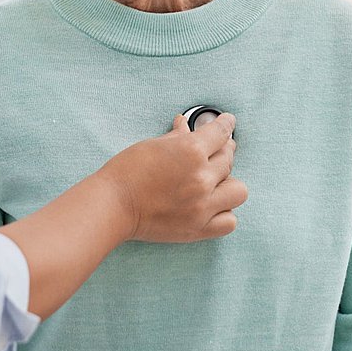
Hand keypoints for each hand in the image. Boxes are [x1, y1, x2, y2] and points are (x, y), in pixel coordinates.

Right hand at [97, 113, 247, 242]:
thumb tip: (185, 124)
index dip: (226, 124)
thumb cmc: (127, 173)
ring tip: (215, 183)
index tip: (228, 122)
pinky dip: (224, 213)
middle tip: (214, 151)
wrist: (113, 206)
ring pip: (238, 190)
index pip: (221, 132)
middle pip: (229, 159)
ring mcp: (203, 205)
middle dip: (222, 152)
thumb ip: (177, 136)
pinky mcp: (198, 228)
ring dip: (228, 184)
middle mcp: (202, 178)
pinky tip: (211, 206)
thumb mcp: (153, 146)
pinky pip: (229, 221)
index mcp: (191, 151)